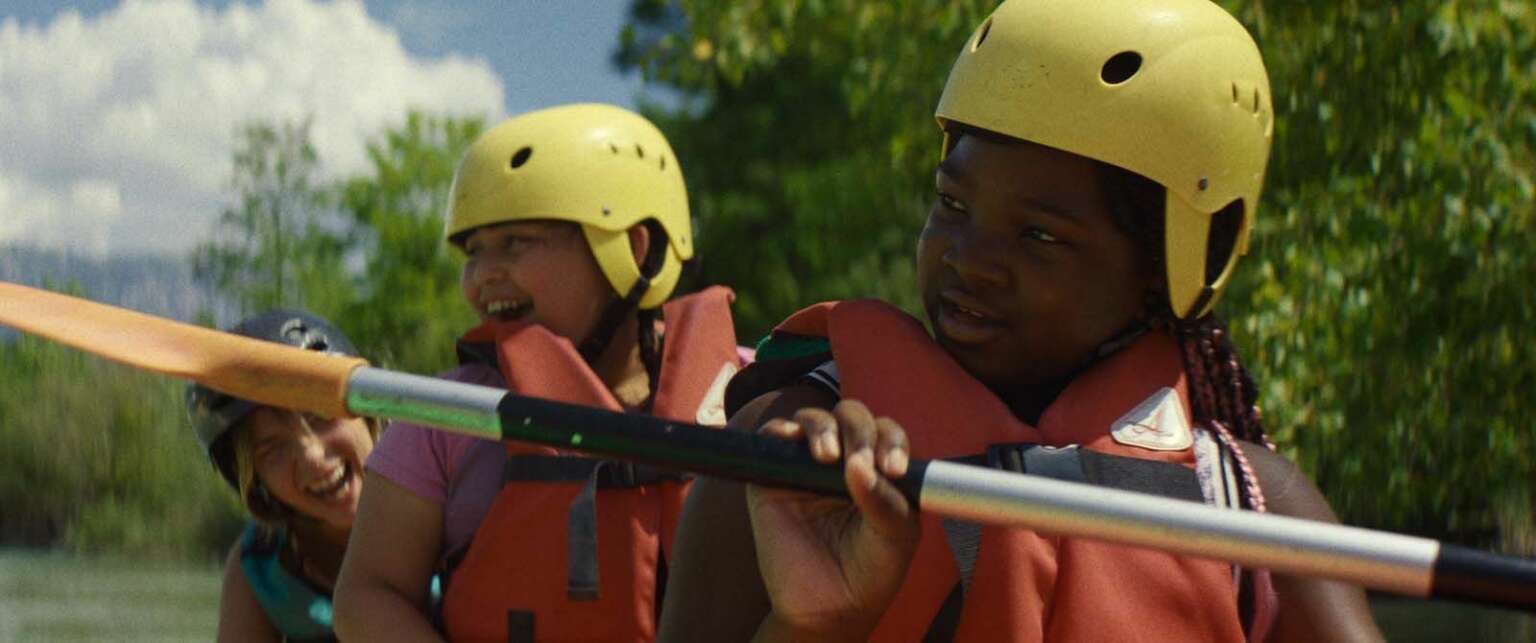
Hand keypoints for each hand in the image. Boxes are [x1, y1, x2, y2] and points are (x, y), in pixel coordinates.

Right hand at [746, 399, 919, 639]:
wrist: (826, 609)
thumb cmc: (868, 572)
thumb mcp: (894, 539)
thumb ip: (885, 502)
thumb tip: (859, 466)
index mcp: (879, 470)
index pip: (887, 434)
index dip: (891, 441)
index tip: (893, 468)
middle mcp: (844, 461)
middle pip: (852, 417)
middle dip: (859, 431)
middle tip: (861, 461)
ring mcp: (806, 466)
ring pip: (814, 419)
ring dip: (823, 428)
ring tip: (828, 457)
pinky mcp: (772, 477)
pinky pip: (773, 438)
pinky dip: (782, 431)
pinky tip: (794, 443)